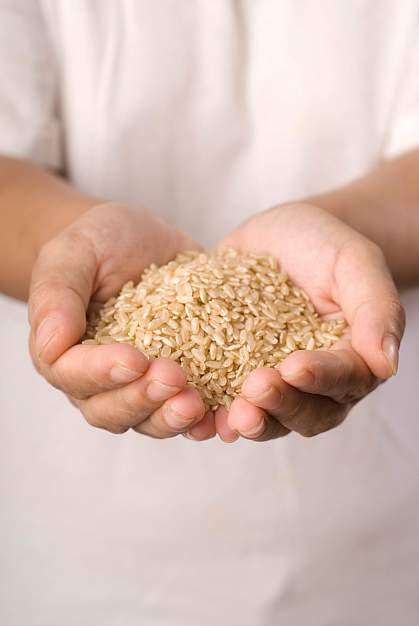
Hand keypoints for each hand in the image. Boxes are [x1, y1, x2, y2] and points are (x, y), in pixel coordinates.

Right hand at [29, 203, 213, 438]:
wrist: (141, 241)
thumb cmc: (100, 242)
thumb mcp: (75, 251)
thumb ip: (56, 295)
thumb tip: (49, 345)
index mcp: (63, 350)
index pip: (72, 374)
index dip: (101, 372)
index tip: (135, 359)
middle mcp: (97, 378)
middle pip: (109, 409)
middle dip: (141, 398)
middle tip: (172, 378)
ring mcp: (137, 384)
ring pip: (147, 420)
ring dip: (170, 417)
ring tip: (196, 404)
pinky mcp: (176, 381)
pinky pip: (184, 410)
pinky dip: (202, 419)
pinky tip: (222, 414)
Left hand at [213, 203, 404, 441]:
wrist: (283, 237)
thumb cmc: (325, 245)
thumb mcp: (355, 262)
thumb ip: (376, 308)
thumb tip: (387, 363)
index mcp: (351, 359)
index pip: (343, 379)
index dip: (321, 378)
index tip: (295, 367)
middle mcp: (316, 383)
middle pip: (306, 412)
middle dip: (280, 405)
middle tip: (255, 390)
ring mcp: (274, 382)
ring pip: (268, 418)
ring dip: (249, 421)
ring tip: (227, 417)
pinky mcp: (235, 374)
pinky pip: (226, 401)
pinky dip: (212, 412)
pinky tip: (195, 412)